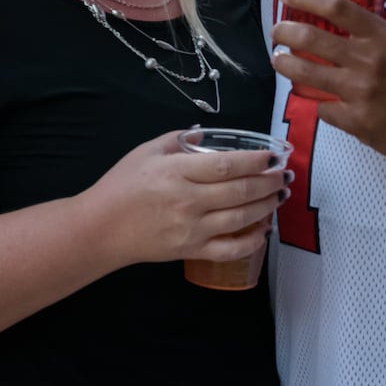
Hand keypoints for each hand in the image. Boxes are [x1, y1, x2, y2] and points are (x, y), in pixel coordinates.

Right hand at [83, 130, 286, 267]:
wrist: (101, 228)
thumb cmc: (121, 185)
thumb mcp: (146, 151)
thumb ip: (178, 139)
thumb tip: (206, 135)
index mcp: (176, 172)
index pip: (225, 166)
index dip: (253, 161)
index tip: (272, 156)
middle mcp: (188, 201)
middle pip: (239, 192)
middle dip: (268, 182)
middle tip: (285, 174)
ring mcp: (191, 229)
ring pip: (240, 219)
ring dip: (266, 206)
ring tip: (280, 195)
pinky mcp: (191, 251)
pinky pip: (229, 249)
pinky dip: (252, 241)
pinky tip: (264, 229)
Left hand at [271, 0, 385, 165]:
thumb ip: (369, 36)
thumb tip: (331, 25)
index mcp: (382, 37)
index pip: (337, 7)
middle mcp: (368, 60)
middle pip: (312, 38)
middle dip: (285, 33)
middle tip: (276, 32)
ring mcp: (360, 92)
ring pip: (307, 74)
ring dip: (286, 65)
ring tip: (280, 60)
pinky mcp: (357, 122)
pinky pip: (323, 108)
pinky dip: (317, 102)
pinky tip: (316, 99)